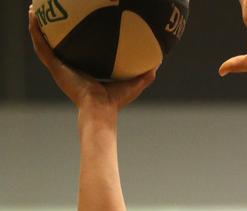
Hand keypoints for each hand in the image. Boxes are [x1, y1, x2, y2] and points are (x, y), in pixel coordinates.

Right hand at [29, 6, 154, 111]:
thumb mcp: (134, 82)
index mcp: (84, 71)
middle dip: (51, 30)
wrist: (100, 109)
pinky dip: (35, 31)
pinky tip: (33, 17)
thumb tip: (159, 62)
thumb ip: (146, 73)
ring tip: (33, 10)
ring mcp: (59, 68)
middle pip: (57, 45)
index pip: (78, 53)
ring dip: (37, 26)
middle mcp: (69, 68)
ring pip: (43, 43)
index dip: (75, 40)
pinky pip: (41, 46)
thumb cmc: (115, 101)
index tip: (75, 27)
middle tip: (48, 14)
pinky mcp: (55, 67)